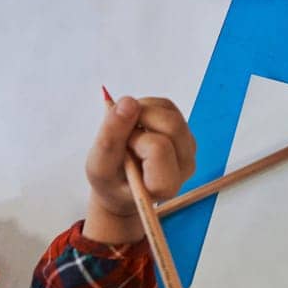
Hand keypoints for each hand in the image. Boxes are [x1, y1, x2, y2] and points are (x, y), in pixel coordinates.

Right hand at [84, 95, 197, 244]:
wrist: (121, 185)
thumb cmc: (111, 182)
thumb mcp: (99, 167)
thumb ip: (110, 138)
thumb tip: (128, 102)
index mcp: (166, 185)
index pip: (159, 148)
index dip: (134, 138)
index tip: (122, 148)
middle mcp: (185, 167)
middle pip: (171, 124)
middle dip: (140, 119)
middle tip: (123, 134)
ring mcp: (188, 148)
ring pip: (169, 113)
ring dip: (142, 112)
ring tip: (127, 132)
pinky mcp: (184, 132)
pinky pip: (167, 107)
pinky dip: (146, 108)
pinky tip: (136, 125)